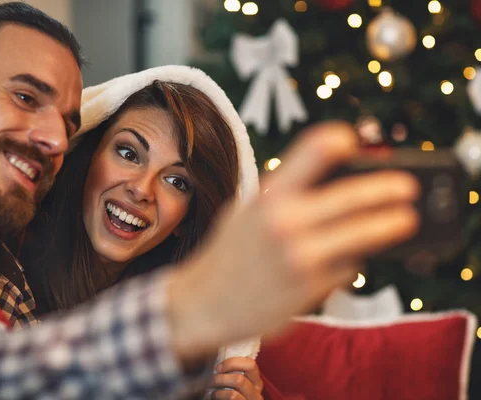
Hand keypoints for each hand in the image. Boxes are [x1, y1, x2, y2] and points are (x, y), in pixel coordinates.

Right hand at [168, 121, 419, 362]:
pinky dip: (351, 261)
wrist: (203, 302)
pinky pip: (347, 267)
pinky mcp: (312, 288)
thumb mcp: (247, 211)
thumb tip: (335, 183)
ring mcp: (302, 256)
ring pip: (363, 235)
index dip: (338, 139)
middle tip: (407, 189)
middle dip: (389, 190)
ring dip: (387, 226)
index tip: (353, 141)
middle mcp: (287, 222)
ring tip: (404, 221)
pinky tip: (344, 260)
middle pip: (355, 196)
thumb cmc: (228, 252)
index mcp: (269, 195)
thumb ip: (286, 196)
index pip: (313, 149)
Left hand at [211, 357, 262, 399]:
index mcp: (256, 381)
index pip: (250, 364)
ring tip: (212, 390)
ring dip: (218, 388)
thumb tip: (216, 355)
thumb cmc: (231, 394)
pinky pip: (232, 398)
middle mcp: (256, 393)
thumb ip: (232, 372)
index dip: (232, 363)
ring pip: (234, 392)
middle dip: (220, 379)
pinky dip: (219, 395)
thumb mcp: (234, 382)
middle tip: (211, 379)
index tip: (218, 367)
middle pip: (239, 379)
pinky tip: (213, 396)